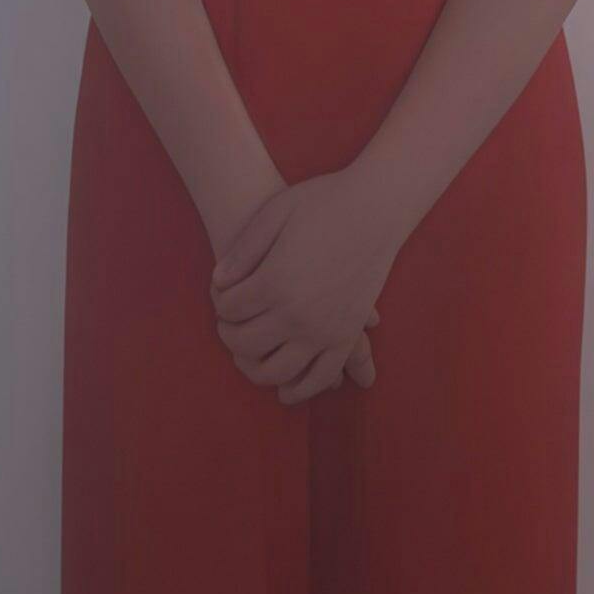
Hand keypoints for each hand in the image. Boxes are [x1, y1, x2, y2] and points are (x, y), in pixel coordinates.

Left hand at [209, 168, 405, 404]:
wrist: (376, 207)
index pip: (229, 310)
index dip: (220, 304)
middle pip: (246, 345)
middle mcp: (297, 313)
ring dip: (255, 369)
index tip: (223, 297)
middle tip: (229, 327)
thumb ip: (242, 251)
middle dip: (230, 337)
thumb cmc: (323, 203)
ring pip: (276, 371)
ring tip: (250, 356)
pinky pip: (320, 376)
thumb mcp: (274, 215)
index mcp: (274, 282)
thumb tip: (217, 282)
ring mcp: (324, 329)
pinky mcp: (347, 335)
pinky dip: (301, 389)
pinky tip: (286, 390)